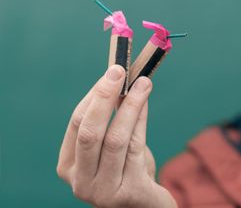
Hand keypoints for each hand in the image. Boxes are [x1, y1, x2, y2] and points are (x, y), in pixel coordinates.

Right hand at [57, 65, 176, 207]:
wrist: (145, 205)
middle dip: (104, 98)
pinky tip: (146, 103)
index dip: (95, 96)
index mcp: (69, 166)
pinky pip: (136, 148)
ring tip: (143, 83)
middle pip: (89, 132)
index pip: (77, 124)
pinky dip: (141, 120)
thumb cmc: (127, 169)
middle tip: (120, 72)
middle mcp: (80, 181)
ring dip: (130, 105)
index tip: (112, 72)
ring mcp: (102, 190)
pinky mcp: (128, 192)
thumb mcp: (113, 145)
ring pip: (115, 139)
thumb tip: (121, 79)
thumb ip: (112, 120)